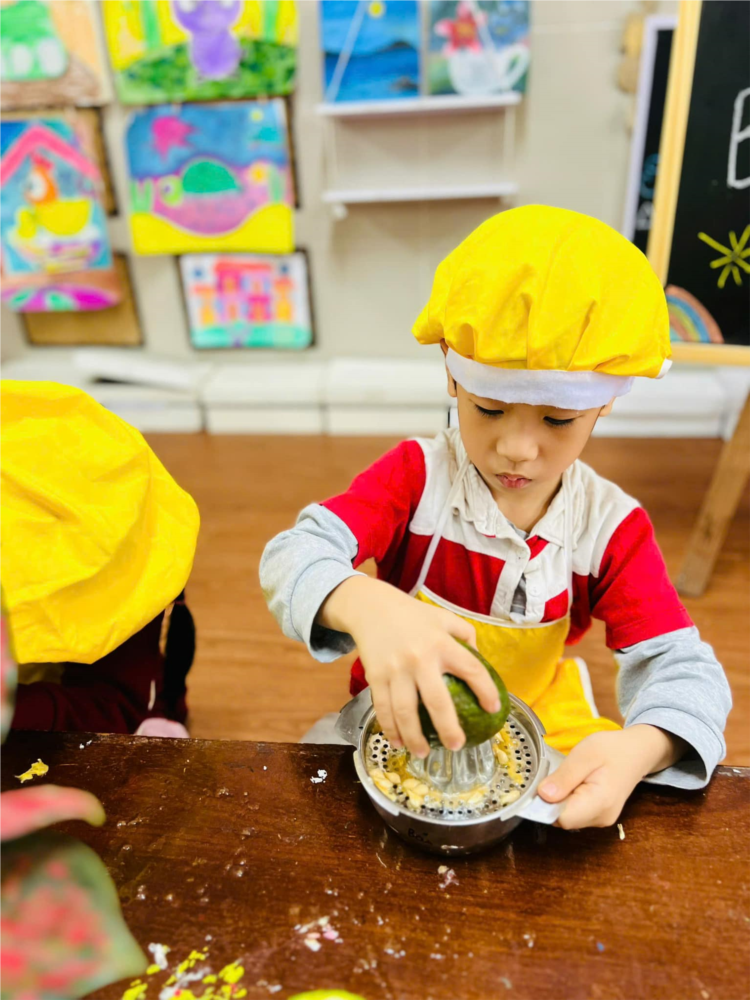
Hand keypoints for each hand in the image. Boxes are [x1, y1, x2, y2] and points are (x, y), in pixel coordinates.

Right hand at [318, 576, 500, 757]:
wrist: (370, 607)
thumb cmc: (412, 615)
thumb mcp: (443, 617)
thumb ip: (465, 635)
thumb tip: (479, 660)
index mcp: (442, 643)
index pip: (471, 669)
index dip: (486, 691)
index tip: (493, 708)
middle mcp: (419, 658)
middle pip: (437, 700)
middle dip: (449, 728)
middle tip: (457, 746)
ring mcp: (395, 670)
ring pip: (405, 711)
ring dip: (414, 737)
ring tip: (423, 753)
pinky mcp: (376, 677)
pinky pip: (382, 708)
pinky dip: (389, 728)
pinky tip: (397, 742)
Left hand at [538, 725, 685, 829]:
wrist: (638, 751)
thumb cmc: (613, 749)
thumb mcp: (585, 753)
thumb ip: (565, 776)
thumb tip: (542, 795)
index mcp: (599, 804)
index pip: (560, 817)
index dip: (545, 802)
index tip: (544, 783)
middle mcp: (601, 819)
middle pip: (561, 819)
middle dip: (552, 799)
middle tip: (559, 774)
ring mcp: (601, 820)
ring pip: (566, 817)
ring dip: (560, 799)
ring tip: (569, 776)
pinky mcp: (599, 816)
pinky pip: (574, 813)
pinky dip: (568, 799)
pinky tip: (574, 783)